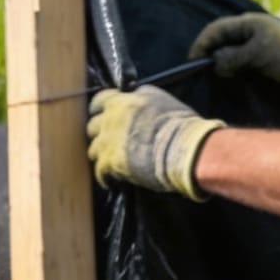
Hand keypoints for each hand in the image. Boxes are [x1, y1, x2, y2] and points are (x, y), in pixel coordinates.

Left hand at [87, 86, 225, 200]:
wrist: (186, 150)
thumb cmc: (182, 125)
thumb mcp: (161, 100)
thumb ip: (142, 98)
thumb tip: (135, 98)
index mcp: (124, 100)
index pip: (100, 100)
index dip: (100, 110)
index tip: (102, 116)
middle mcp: (111, 118)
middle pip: (93, 126)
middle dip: (99, 134)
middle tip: (108, 142)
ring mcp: (108, 141)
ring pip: (93, 149)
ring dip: (101, 156)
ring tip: (110, 164)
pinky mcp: (110, 163)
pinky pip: (100, 172)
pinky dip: (106, 177)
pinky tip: (112, 182)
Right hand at [189, 13, 279, 103]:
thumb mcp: (258, 55)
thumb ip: (233, 57)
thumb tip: (214, 63)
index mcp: (248, 23)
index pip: (216, 30)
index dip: (202, 44)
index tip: (193, 62)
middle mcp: (249, 30)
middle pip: (219, 38)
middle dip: (208, 52)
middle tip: (200, 69)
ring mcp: (254, 42)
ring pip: (227, 49)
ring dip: (218, 60)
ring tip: (211, 74)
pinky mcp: (259, 56)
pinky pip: (236, 57)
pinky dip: (228, 65)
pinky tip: (226, 75)